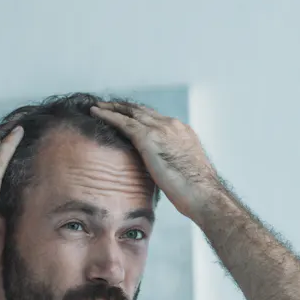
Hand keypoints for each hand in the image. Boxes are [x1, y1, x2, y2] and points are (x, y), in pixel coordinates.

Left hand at [90, 102, 223, 221]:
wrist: (204, 194)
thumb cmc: (198, 193)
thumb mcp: (186, 172)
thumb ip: (173, 165)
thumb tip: (164, 174)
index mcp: (182, 132)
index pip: (157, 119)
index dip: (141, 116)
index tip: (129, 116)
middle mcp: (172, 125)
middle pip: (143, 111)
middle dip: (125, 107)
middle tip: (109, 105)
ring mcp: (161, 129)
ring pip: (130, 112)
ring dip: (112, 108)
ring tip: (98, 107)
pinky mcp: (148, 138)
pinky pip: (123, 122)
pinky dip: (107, 115)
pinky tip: (95, 113)